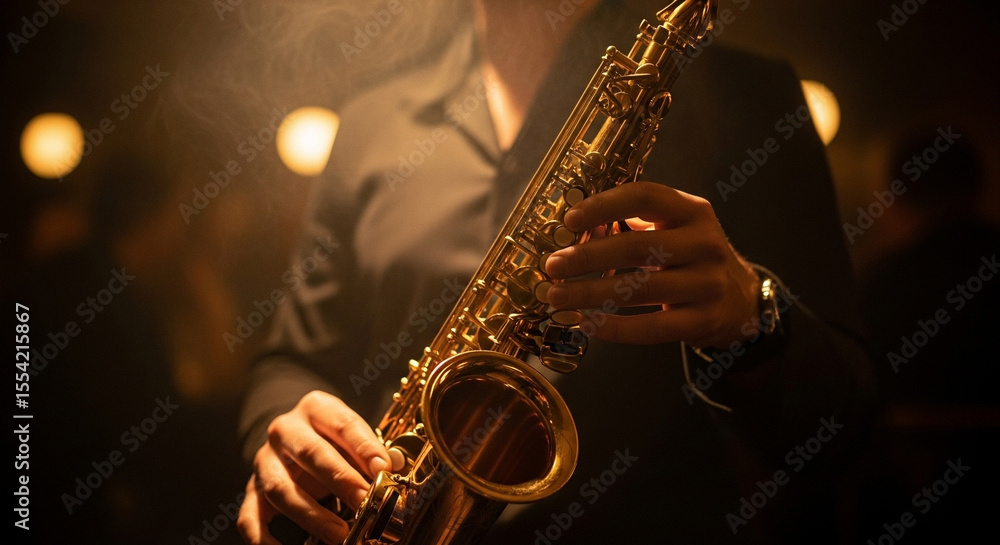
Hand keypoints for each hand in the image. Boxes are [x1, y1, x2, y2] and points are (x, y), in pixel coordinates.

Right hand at [237, 391, 390, 544]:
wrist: (291, 438)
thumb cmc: (331, 439)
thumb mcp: (351, 435)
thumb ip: (369, 449)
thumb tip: (393, 466)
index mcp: (316, 408)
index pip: (342, 424)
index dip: (364, 447)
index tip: (382, 469)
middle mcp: (285, 431)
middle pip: (310, 453)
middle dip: (341, 480)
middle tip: (364, 502)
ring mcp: (265, 461)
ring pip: (280, 488)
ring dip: (311, 514)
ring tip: (339, 533)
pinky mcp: (252, 490)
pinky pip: (250, 516)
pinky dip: (262, 538)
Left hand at [544, 181, 760, 348]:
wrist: (741, 300)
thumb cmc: (691, 257)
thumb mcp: (676, 228)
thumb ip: (634, 223)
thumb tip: (574, 229)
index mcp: (692, 210)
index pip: (645, 197)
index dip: (605, 205)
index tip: (569, 220)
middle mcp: (704, 243)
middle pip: (637, 247)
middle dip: (588, 257)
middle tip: (552, 265)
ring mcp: (707, 283)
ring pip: (640, 290)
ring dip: (591, 294)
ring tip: (557, 297)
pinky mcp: (703, 320)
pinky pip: (652, 328)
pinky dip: (614, 328)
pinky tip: (586, 323)